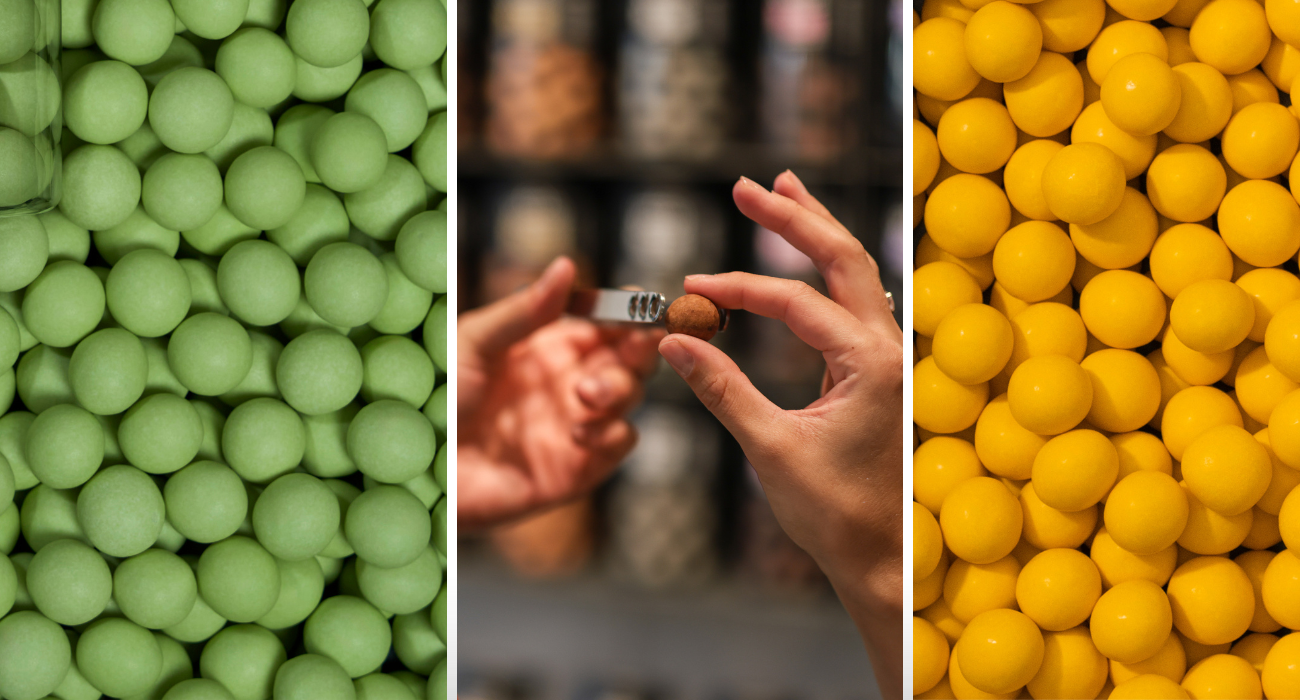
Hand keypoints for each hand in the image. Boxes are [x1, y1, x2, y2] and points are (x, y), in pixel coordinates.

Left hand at [458, 257, 663, 531]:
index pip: (607, 321)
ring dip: (621, 390)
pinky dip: (613, 434)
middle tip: (633, 344)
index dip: (630, 309)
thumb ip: (524, 311)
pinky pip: (617, 446)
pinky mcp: (573, 469)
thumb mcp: (472, 342)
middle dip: (640, 348)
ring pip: (630, 399)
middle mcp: (569, 382)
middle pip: (631, 358)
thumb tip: (566, 265)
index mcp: (550, 346)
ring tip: (585, 392)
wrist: (415, 468)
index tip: (639, 302)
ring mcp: (574, 425)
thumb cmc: (433, 399)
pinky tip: (579, 431)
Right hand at [657, 172, 903, 698]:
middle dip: (795, 217)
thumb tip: (673, 340)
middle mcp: (889, 350)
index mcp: (872, 365)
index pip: (797, 303)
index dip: (738, 289)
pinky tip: (803, 255)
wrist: (885, 557)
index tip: (690, 292)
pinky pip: (851, 303)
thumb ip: (722, 388)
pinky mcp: (876, 371)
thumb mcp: (771, 449)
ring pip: (855, 274)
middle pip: (844, 258)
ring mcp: (888, 358)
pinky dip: (823, 271)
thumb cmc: (836, 514)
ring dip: (817, 231)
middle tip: (749, 185)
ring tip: (784, 189)